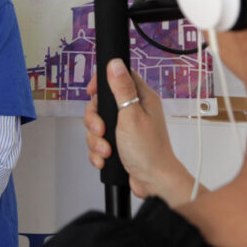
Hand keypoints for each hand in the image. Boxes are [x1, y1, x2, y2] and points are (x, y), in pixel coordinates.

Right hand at [84, 59, 184, 200]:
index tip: (91, 92)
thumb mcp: (131, 115)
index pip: (119, 77)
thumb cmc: (149, 151)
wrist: (154, 182)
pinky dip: (98, 151)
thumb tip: (115, 64)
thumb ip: (121, 89)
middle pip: (102, 104)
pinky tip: (105, 158)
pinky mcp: (120, 143)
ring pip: (98, 125)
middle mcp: (134, 111)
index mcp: (141, 99)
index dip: (101, 82)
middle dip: (95, 120)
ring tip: (106, 150)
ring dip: (96, 140)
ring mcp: (126, 128)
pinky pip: (99, 141)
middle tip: (101, 130)